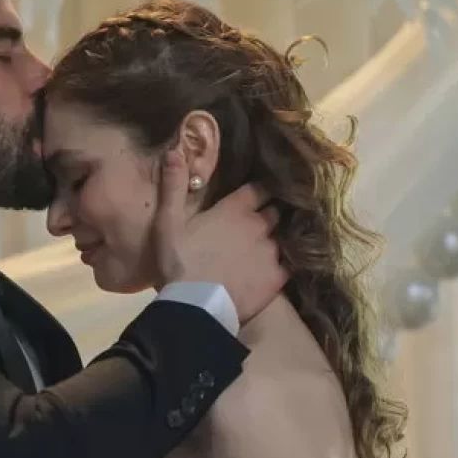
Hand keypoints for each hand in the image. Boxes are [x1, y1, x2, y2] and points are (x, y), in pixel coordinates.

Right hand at [152, 150, 286, 321]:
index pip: (259, 188)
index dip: (259, 190)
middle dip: (269, 213)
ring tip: (268, 247)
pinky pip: (290, 264)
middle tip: (259, 221)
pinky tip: (278, 267)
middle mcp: (260, 225)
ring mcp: (273, 252)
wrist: (196, 308)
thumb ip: (174, 186)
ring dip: (276, 239)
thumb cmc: (179, 263)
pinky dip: (285, 264)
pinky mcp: (278, 277)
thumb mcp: (167, 223)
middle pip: (275, 211)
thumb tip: (174, 150)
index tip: (256, 193)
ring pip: (284, 237)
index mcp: (235, 209)